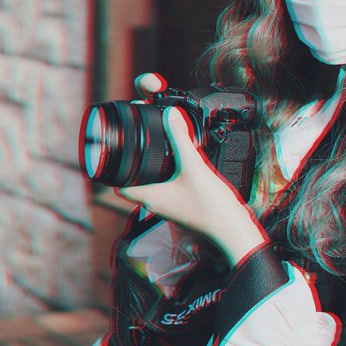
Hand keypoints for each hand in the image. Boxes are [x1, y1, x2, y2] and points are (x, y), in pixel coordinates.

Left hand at [118, 75, 266, 265]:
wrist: (232, 229)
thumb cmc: (211, 207)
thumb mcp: (194, 166)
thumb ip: (181, 139)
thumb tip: (170, 116)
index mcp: (151, 197)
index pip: (119, 186)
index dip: (113, 170)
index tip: (115, 152)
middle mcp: (157, 204)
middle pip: (135, 184)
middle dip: (134, 166)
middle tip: (136, 146)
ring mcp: (171, 207)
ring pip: (153, 187)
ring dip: (152, 171)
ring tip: (158, 151)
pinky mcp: (184, 207)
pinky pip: (169, 190)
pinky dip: (169, 177)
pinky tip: (181, 166)